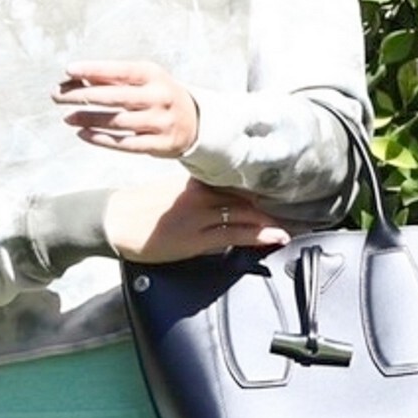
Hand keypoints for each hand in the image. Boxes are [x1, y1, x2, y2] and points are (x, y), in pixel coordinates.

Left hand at [55, 59, 199, 156]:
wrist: (195, 122)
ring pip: (118, 122)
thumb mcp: (143, 80)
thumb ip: (112, 78)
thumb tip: (75, 77)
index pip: (120, 70)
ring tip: (67, 118)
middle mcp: (159, 97)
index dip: (94, 69)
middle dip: (83, 96)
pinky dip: (102, 139)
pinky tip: (83, 134)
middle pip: (115, 97)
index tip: (69, 70)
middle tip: (57, 96)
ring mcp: (160, 122)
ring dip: (88, 119)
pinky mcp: (159, 145)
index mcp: (153, 75)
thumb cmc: (157, 95)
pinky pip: (125, 144)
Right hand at [103, 167, 289, 261]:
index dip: (262, 186)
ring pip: (246, 214)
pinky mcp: (196, 238)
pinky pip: (234, 234)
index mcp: (196, 180)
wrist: (115, 220)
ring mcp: (200, 215)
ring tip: (297, 224)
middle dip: (273, 202)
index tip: (285, 187)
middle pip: (247, 195)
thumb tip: (218, 199)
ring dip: (272, 219)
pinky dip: (258, 234)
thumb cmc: (139, 208)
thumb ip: (196, 192)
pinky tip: (277, 235)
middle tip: (302, 206)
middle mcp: (202, 193)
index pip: (237, 180)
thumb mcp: (171, 192)